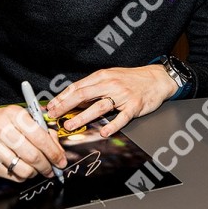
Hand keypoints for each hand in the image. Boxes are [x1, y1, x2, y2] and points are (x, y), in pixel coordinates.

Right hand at [0, 105, 66, 181]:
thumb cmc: (2, 122)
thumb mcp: (21, 117)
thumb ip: (41, 129)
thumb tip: (57, 149)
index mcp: (14, 114)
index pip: (40, 137)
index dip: (54, 152)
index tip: (61, 160)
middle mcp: (1, 129)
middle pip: (32, 156)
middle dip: (47, 166)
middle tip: (52, 169)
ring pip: (23, 169)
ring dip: (35, 173)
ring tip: (37, 169)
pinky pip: (12, 176)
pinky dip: (22, 176)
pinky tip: (23, 169)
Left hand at [46, 66, 176, 136]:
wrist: (156, 78)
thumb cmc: (131, 79)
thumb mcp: (110, 76)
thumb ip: (93, 87)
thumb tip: (73, 99)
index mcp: (102, 76)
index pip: (77, 86)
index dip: (62, 97)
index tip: (51, 106)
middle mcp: (110, 84)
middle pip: (84, 95)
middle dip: (66, 106)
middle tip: (54, 115)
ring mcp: (123, 95)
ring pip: (99, 106)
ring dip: (83, 117)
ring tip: (71, 125)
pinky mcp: (134, 106)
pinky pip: (122, 117)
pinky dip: (113, 125)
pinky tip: (104, 132)